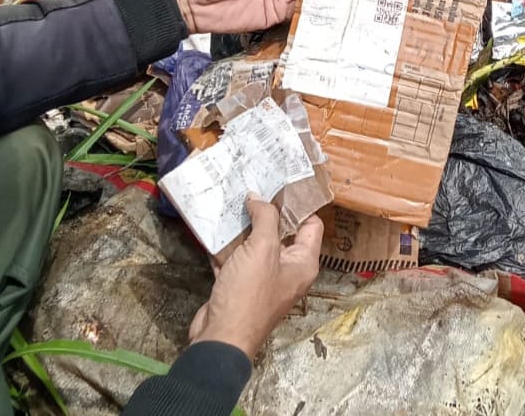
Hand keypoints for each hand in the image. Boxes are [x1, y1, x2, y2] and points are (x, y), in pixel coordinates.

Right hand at [188, 197, 322, 358]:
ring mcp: (262, 280)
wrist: (221, 338)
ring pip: (254, 246)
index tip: (281, 186)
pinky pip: (234, 259)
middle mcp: (286, 271)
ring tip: (230, 200)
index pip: (311, 226)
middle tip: (251, 188)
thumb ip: (264, 218)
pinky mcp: (239, 286)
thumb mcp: (262, 250)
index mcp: (303, 263)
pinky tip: (213, 226)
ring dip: (242, 227)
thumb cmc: (249, 296)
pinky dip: (224, 245)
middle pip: (280, 233)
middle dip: (265, 212)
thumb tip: (258, 197)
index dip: (298, 206)